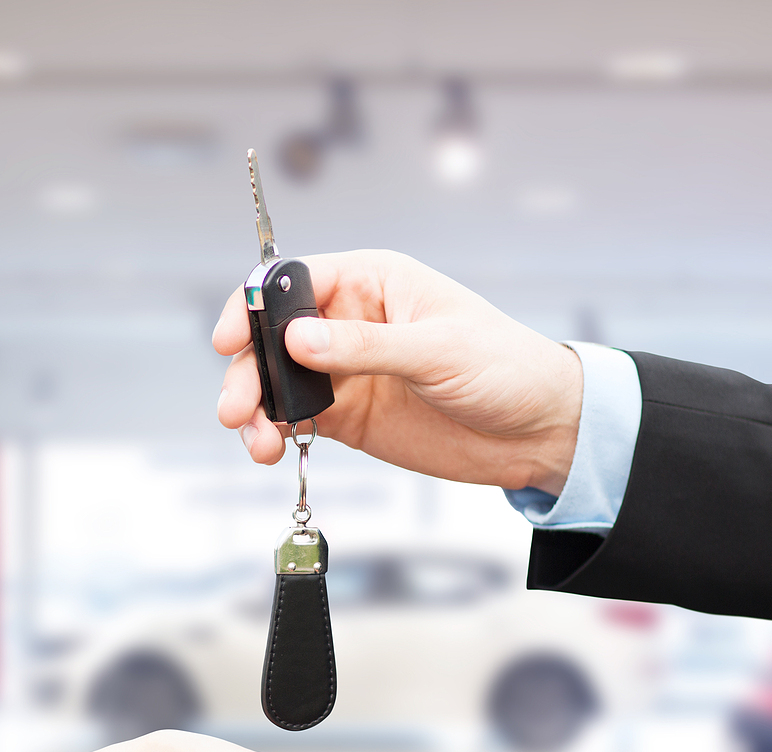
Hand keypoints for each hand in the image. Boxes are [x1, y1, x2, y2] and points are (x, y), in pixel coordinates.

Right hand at [213, 249, 583, 494]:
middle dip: (248, 370)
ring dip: (256, 408)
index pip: (294, 282)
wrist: (539, 431)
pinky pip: (295, 419)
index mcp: (373, 282)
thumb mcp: (437, 351)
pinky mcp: (349, 415)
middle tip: (237, 407)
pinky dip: (275, 434)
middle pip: (273, 337)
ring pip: (277, 382)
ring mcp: (346, 371)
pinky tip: (271, 450)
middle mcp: (350, 322)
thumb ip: (366, 348)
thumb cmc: (506, 368)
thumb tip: (297, 341)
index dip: (256, 307)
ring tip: (257, 441)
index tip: (232, 339)